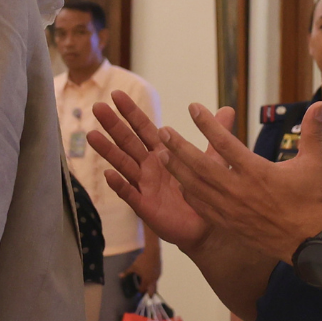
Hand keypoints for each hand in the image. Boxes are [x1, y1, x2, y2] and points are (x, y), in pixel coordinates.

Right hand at [87, 91, 213, 251]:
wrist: (206, 226)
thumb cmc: (202, 191)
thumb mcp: (211, 159)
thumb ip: (216, 134)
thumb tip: (229, 108)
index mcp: (162, 153)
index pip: (144, 128)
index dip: (130, 112)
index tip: (117, 94)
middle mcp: (149, 166)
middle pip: (128, 142)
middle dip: (113, 125)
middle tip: (97, 106)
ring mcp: (144, 185)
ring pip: (123, 164)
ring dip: (108, 150)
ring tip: (92, 135)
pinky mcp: (145, 206)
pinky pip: (130, 194)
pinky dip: (119, 184)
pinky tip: (108, 174)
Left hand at [123, 246, 161, 296]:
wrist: (152, 252)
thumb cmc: (142, 260)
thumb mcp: (133, 267)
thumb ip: (127, 272)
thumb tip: (120, 276)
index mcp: (146, 280)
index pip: (143, 289)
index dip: (139, 290)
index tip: (137, 290)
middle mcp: (153, 280)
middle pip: (152, 291)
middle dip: (149, 293)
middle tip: (146, 295)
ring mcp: (157, 276)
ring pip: (155, 284)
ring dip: (150, 285)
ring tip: (146, 283)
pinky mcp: (159, 272)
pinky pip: (156, 278)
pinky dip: (153, 279)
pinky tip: (149, 275)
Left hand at [157, 101, 321, 263]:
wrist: (310, 243)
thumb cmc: (312, 202)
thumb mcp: (314, 163)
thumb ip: (312, 132)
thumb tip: (319, 105)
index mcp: (256, 171)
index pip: (225, 143)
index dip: (207, 124)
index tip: (193, 109)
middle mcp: (238, 189)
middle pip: (200, 165)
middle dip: (178, 147)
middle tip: (162, 132)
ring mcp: (231, 209)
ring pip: (196, 187)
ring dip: (176, 169)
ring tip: (160, 154)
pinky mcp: (229, 224)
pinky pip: (202, 207)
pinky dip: (188, 194)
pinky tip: (179, 185)